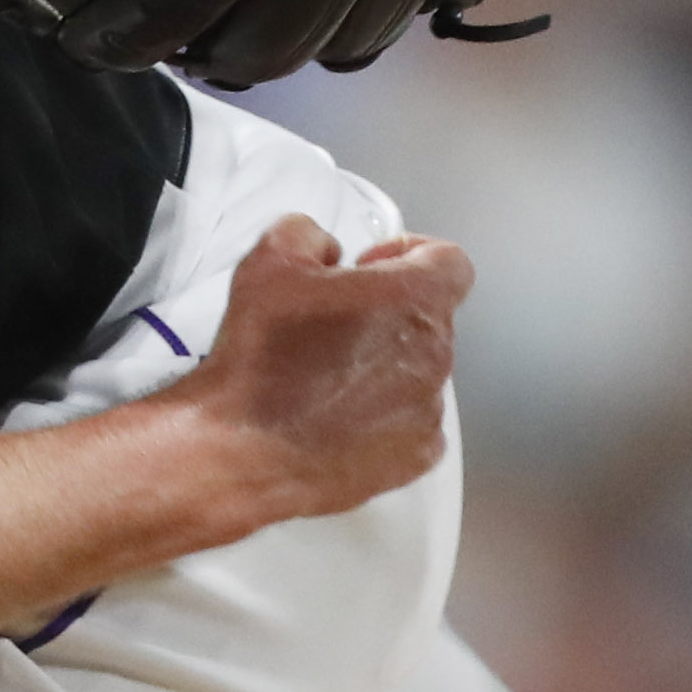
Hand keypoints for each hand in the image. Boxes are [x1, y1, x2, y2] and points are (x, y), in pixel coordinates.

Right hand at [166, 215, 471, 518]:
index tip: (374, 267)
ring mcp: (427, 411)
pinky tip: (336, 416)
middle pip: (428, 318)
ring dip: (382, 364)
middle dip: (386, 312)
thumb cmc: (260, 362)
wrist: (242, 452)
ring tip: (325, 376)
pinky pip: (410, 422)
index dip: (411, 255)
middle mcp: (435, 356)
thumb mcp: (269, 261)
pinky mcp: (414, 457)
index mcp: (414, 300)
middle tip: (331, 323)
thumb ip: (309, 233)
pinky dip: (382, 416)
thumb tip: (324, 248)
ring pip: (418, 371)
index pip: (449, 262)